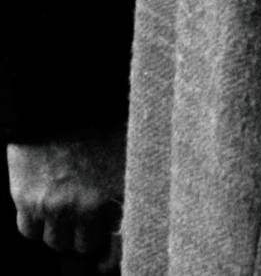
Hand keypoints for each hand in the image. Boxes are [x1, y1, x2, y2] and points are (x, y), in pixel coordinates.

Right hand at [8, 131, 124, 270]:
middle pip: (84, 247)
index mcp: (121, 192)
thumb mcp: (133, 152)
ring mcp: (55, 205)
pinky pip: (29, 230)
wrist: (65, 100)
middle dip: (88, 238)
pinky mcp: (26, 198)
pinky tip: (46, 206)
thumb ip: (135, 186)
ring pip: (55, 242)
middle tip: (89, 225)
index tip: (110, 259)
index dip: (114, 256)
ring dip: (62, 232)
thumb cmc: (105, 123)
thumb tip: (129, 222)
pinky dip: (36, 223)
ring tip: (68, 211)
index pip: (119, 246)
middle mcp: (88, 205)